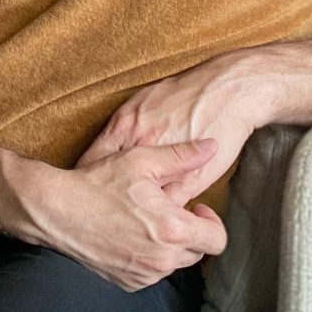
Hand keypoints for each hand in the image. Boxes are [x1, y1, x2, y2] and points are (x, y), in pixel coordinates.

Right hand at [30, 139, 227, 290]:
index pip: (217, 240)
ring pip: (173, 263)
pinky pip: (151, 272)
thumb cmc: (97, 184)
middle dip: (188, 232)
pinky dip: (147, 257)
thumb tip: (211, 147)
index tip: (195, 209)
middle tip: (165, 211)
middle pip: (197, 252)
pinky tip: (129, 236)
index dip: (211, 221)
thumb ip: (182, 156)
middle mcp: (162, 259)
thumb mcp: (140, 161)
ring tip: (144, 222)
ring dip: (168, 245)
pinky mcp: (127, 283)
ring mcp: (144, 275)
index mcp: (172, 230)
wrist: (56, 211)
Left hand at [77, 55, 263, 207]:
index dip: (86, 178)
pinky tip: (158, 217)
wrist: (228, 91)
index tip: (83, 189)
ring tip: (125, 221)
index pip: (92, 162)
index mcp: (126, 127)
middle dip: (104, 198)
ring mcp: (164, 166)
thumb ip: (124, 125)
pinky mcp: (189, 180)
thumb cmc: (187, 92)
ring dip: (132, 211)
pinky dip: (162, 213)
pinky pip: (168, 206)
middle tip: (99, 209)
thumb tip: (108, 144)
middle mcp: (140, 147)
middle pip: (111, 184)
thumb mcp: (144, 100)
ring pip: (139, 200)